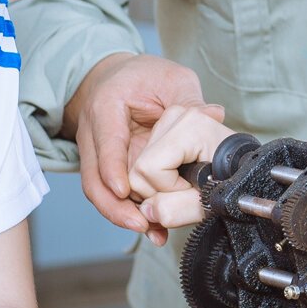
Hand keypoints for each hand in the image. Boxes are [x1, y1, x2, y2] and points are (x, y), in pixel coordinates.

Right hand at [68, 53, 217, 241]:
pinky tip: (152, 227)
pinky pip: (113, 194)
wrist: (115, 79)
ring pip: (100, 191)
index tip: (125, 190)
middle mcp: (93, 134)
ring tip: (150, 230)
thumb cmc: (143, 77)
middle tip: (141, 222)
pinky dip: (130, 212)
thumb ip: (190, 99)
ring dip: (122, 215)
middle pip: (94, 177)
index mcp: (106, 107)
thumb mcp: (171, 79)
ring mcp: (96, 154)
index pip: (105, 141)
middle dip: (114, 205)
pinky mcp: (106, 169)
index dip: (112, 167)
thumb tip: (213, 115)